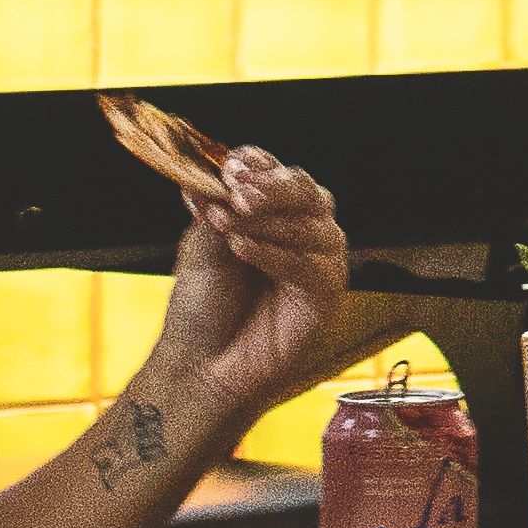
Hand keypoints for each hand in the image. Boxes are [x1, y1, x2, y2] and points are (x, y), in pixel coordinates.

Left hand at [149, 143, 353, 427]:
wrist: (200, 364)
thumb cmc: (201, 307)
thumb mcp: (200, 249)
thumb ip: (211, 209)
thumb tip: (204, 173)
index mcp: (270, 212)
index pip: (274, 171)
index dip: (258, 163)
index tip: (232, 163)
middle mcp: (301, 230)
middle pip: (305, 190)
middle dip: (271, 186)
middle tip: (238, 190)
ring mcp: (318, 261)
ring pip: (311, 225)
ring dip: (267, 221)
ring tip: (226, 225)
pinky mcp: (327, 295)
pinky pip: (311, 266)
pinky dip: (276, 254)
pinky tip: (243, 249)